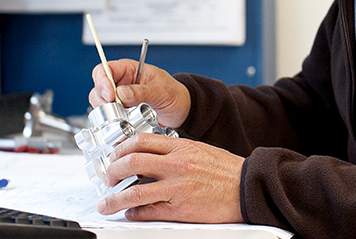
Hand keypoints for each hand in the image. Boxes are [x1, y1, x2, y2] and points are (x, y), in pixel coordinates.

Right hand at [89, 59, 191, 127]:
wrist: (182, 110)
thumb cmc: (174, 94)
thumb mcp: (161, 91)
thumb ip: (142, 91)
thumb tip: (121, 93)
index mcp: (129, 69)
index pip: (105, 69)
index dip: (102, 81)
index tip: (110, 95)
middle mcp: (121, 82)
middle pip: (98, 88)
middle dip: (104, 100)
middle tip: (118, 109)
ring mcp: (120, 98)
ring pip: (101, 104)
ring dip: (109, 112)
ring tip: (125, 116)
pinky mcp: (121, 112)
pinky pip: (109, 117)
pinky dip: (113, 121)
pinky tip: (125, 122)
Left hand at [96, 134, 243, 223]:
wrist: (248, 187)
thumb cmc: (228, 171)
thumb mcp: (200, 150)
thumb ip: (176, 152)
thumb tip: (152, 157)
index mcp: (182, 147)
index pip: (141, 141)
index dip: (121, 149)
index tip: (115, 157)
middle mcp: (177, 164)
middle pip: (131, 162)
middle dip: (112, 171)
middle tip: (108, 179)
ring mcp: (177, 187)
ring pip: (133, 192)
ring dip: (114, 199)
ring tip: (107, 203)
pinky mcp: (180, 209)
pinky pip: (148, 211)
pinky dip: (134, 213)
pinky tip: (131, 213)